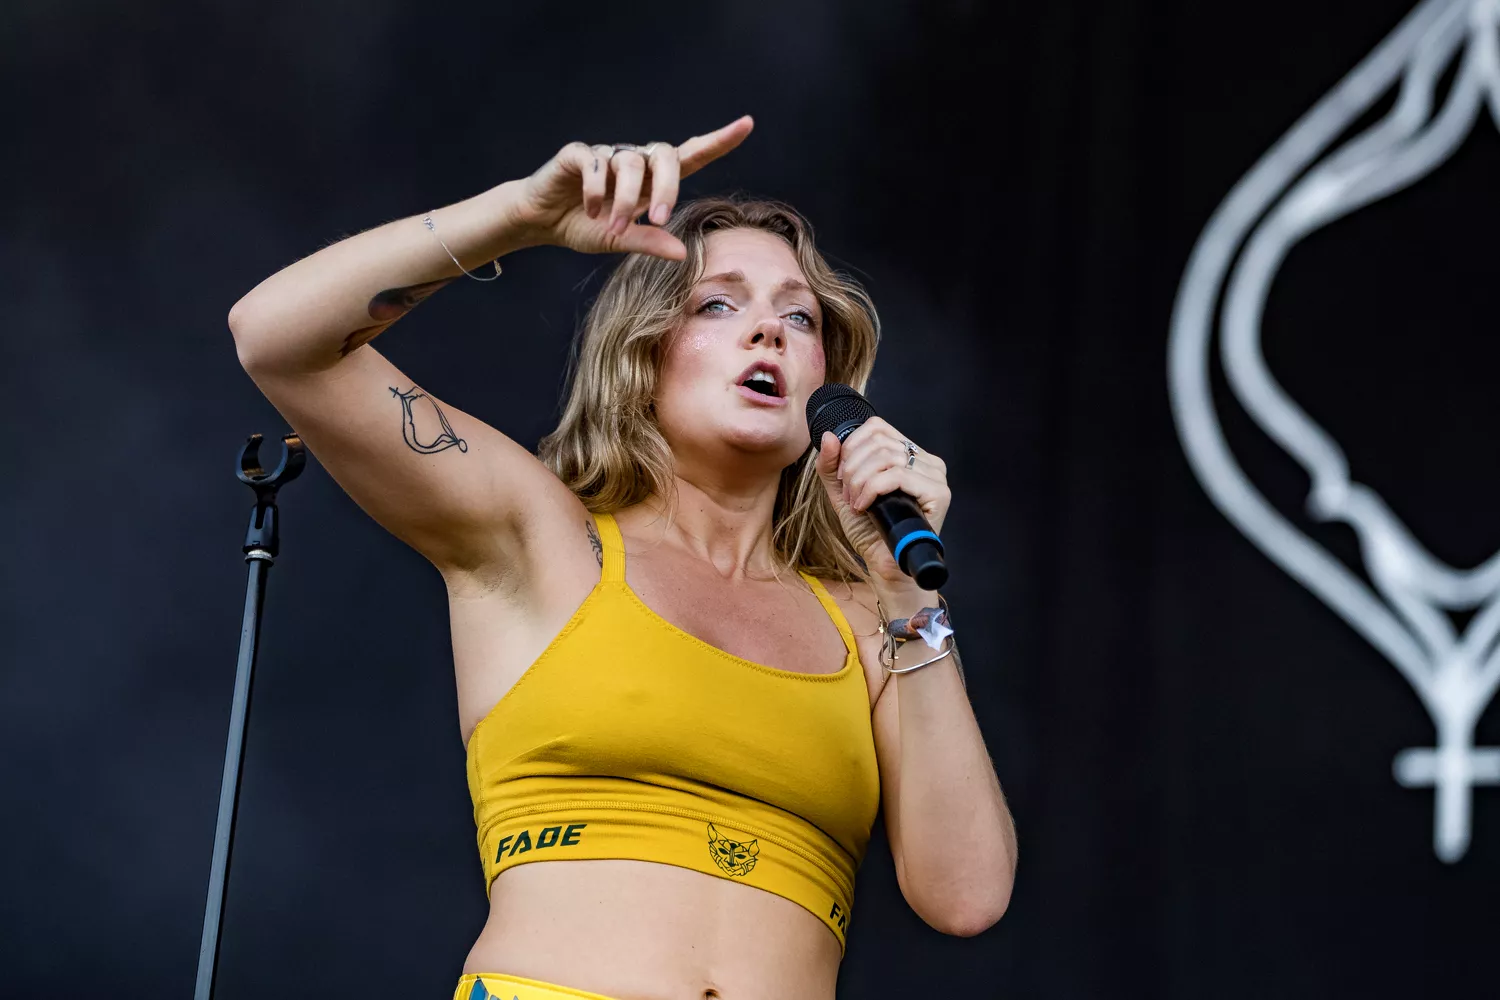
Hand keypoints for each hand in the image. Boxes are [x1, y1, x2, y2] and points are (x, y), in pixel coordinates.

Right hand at [505, 116, 753, 260]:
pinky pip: (595, 163)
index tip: (747, 124)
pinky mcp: (578, 153)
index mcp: (651, 179)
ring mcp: (606, 154)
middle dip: (667, 187)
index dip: (718, 141)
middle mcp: (633, 160)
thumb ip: (650, 242)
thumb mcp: (620, 241)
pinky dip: (596, 189)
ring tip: (611, 226)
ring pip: (629, 162)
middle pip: (665, 155)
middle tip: (658, 218)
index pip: (691, 154)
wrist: (540, 222)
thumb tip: (684, 253)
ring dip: (624, 198)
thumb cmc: (584, 227)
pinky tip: (591, 209)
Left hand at [815, 419, 950, 587]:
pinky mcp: (938, 493)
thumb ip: (831, 465)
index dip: (852, 446)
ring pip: (887, 456)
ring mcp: (935, 476)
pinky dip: (872, 489)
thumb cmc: (869, 530)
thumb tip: (828, 436)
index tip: (843, 476)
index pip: (877, 427)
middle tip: (849, 494)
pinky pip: (898, 475)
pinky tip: (865, 507)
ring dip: (860, 480)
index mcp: (908, 454)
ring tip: (856, 503)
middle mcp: (926, 460)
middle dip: (853, 468)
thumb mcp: (842, 492)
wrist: (884, 564)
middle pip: (879, 441)